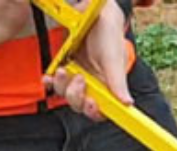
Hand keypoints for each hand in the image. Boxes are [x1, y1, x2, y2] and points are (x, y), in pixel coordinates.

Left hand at [44, 1, 133, 120]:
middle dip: (77, 96)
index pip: (103, 111)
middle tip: (79, 78)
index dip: (96, 112)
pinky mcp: (66, 68)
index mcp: (109, 88)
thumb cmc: (109, 34)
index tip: (92, 103)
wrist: (94, 12)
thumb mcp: (114, 57)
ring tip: (64, 70)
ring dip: (63, 86)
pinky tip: (49, 77)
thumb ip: (118, 81)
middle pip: (81, 106)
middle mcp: (94, 86)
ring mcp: (79, 78)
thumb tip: (127, 103)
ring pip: (67, 95)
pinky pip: (54, 83)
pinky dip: (50, 82)